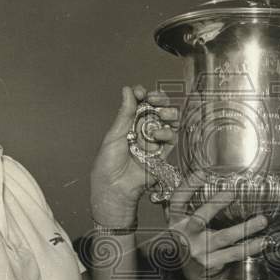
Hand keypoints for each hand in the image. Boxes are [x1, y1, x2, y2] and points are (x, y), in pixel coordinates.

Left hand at [90, 86, 178, 226]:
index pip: (140, 103)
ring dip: (168, 113)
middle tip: (156, 100)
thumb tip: (128, 90)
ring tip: (162, 114)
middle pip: (157, 109)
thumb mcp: (114, 135)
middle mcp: (143, 131)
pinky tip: (158, 135)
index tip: (141, 92)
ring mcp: (153, 141)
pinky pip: (171, 138)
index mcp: (129, 124)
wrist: (115, 188)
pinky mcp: (163, 153)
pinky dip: (167, 133)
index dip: (143, 95)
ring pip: (168, 121)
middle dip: (160, 100)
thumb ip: (124, 113)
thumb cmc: (108, 165)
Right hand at [165, 176, 268, 279]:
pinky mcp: (210, 264)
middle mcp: (185, 236)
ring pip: (223, 237)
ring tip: (261, 220)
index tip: (203, 173)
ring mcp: (198, 251)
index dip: (189, 186)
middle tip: (232, 192)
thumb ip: (188, 205)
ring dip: (245, 228)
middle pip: (199, 219)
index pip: (178, 200)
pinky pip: (233, 253)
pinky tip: (262, 242)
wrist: (189, 274)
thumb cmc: (189, 243)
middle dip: (215, 205)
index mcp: (176, 222)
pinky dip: (249, 247)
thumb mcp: (182, 224)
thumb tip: (203, 177)